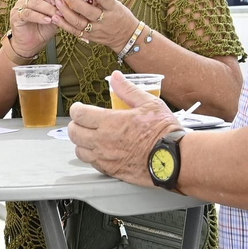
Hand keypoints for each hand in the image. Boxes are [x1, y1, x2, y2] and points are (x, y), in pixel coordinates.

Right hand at [9, 0, 61, 57]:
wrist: (32, 44)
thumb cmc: (44, 27)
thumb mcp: (55, 14)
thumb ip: (60, 5)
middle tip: (57, 2)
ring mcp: (20, 6)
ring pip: (34, 1)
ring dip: (48, 8)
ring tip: (57, 14)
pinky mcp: (16, 17)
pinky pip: (28, 13)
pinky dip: (40, 17)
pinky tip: (48, 20)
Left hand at [52, 0, 134, 48]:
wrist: (127, 36)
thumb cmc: (121, 16)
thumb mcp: (116, 4)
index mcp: (113, 8)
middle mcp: (105, 20)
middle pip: (88, 12)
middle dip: (74, 2)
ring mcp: (96, 30)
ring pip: (79, 23)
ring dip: (66, 13)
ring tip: (57, 3)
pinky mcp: (90, 37)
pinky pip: (75, 32)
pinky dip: (64, 25)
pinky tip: (55, 17)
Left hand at [68, 72, 182, 185]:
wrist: (173, 158)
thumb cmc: (164, 132)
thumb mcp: (149, 103)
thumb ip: (128, 90)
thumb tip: (115, 77)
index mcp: (110, 122)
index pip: (79, 114)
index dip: (76, 109)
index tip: (79, 108)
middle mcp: (103, 141)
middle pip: (74, 133)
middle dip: (76, 125)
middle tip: (83, 121)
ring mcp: (106, 158)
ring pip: (80, 151)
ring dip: (82, 142)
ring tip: (90, 137)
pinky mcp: (112, 171)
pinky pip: (92, 164)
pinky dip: (92, 157)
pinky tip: (101, 151)